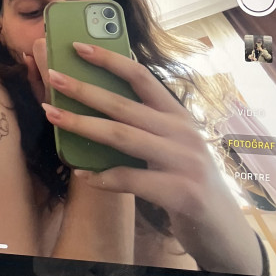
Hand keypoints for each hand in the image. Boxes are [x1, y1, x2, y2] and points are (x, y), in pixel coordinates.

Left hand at [37, 40, 262, 275]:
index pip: (142, 77)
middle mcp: (183, 132)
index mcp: (178, 115)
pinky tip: (84, 176)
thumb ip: (143, 126)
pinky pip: (132, 179)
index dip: (110, 59)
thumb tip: (94, 105)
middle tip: (53, 78)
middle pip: (124, 105)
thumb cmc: (186, 182)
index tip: (78, 46)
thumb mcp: (171, 146)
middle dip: (84, 90)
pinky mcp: (182, 192)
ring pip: (123, 137)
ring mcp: (185, 161)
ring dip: (84, 126)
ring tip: (54, 116)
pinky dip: (104, 177)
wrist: (222, 229)